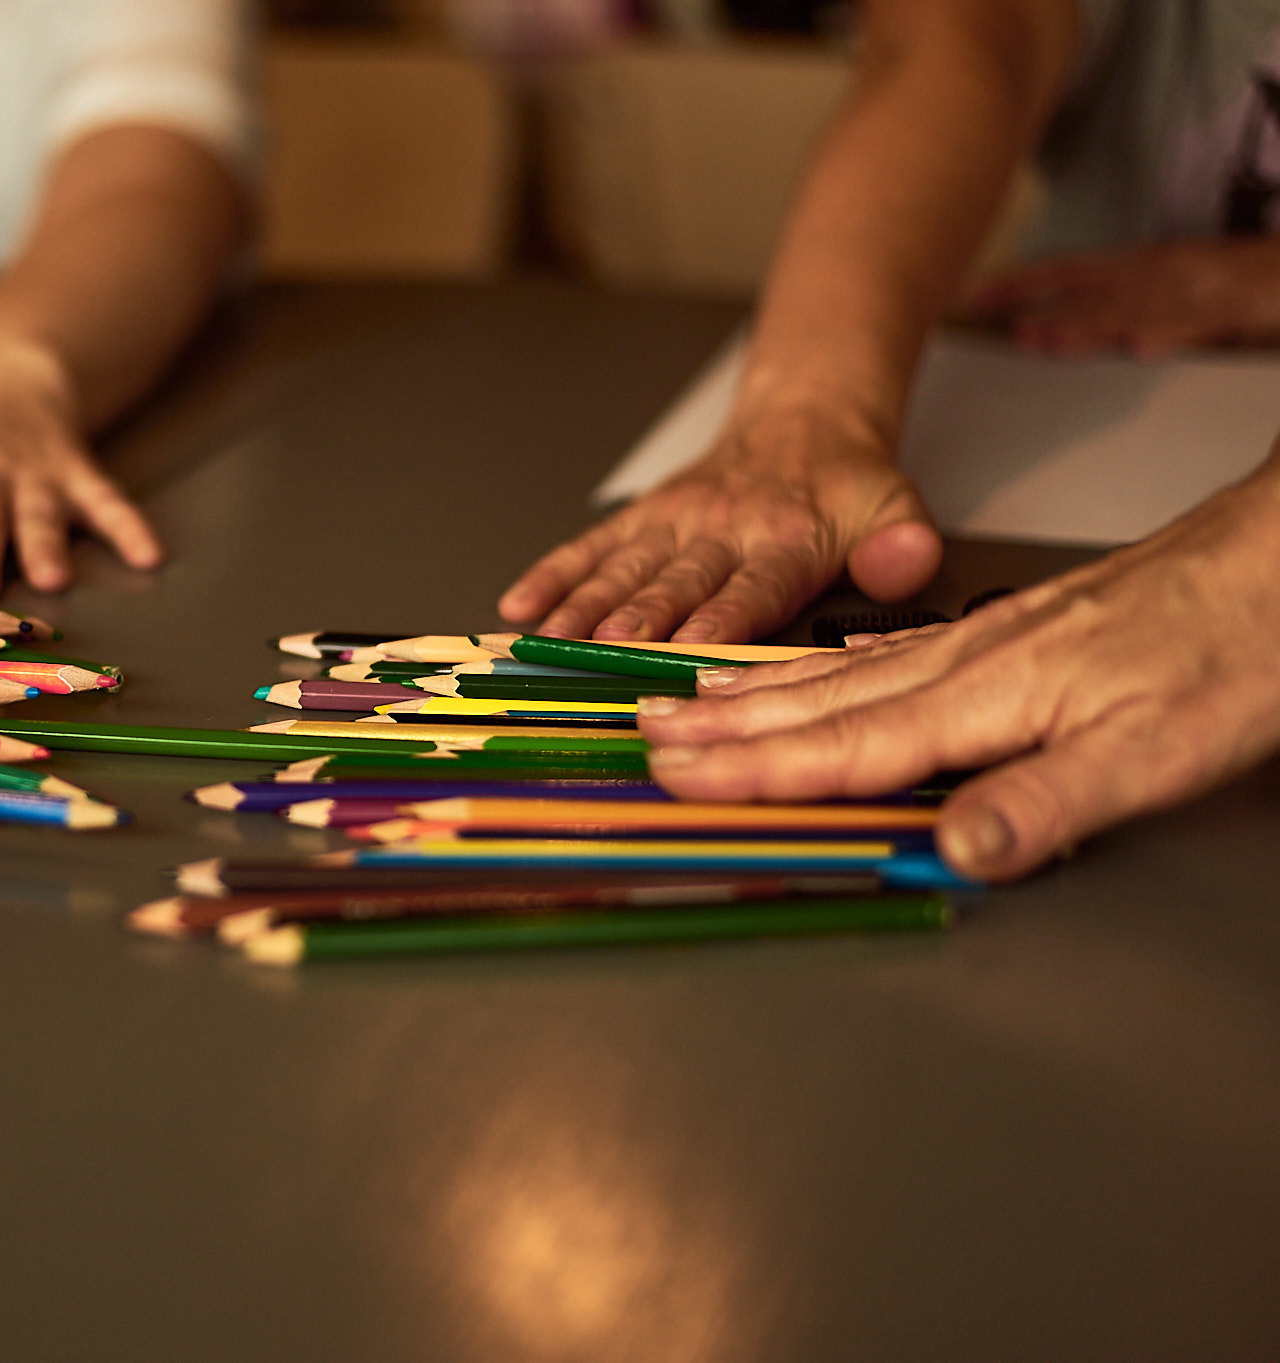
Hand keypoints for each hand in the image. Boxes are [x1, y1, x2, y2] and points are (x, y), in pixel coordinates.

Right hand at [498, 408, 942, 642]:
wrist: (801, 422)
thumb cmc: (842, 486)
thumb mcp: (896, 505)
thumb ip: (903, 543)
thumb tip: (905, 563)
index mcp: (785, 538)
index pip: (752, 586)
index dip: (718, 619)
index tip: (686, 648)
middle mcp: (722, 530)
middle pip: (674, 582)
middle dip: (635, 619)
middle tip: (603, 651)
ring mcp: (674, 524)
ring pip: (623, 569)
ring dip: (583, 605)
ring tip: (550, 638)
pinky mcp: (641, 520)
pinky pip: (591, 547)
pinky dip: (553, 574)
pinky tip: (521, 604)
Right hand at [635, 467, 1279, 880]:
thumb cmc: (1233, 648)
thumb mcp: (1155, 752)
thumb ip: (1044, 804)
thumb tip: (950, 855)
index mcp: (987, 695)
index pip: (847, 745)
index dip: (755, 769)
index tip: (677, 777)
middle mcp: (965, 661)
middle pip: (820, 702)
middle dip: (724, 726)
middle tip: (644, 735)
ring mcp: (981, 640)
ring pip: (841, 670)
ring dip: (756, 693)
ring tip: (688, 698)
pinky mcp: (1008, 629)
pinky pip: (882, 650)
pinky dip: (825, 664)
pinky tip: (814, 668)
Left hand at [967, 239, 1279, 356]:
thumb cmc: (1234, 280)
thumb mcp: (1169, 290)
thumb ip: (1121, 311)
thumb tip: (1066, 334)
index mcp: (1139, 264)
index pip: (1066, 272)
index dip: (1018, 284)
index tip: (974, 300)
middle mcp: (1157, 270)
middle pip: (1088, 290)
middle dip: (1043, 306)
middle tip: (1000, 328)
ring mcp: (1192, 288)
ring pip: (1133, 308)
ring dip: (1089, 325)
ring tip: (1049, 341)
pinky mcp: (1231, 307)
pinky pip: (1195, 323)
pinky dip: (1166, 333)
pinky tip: (1139, 347)